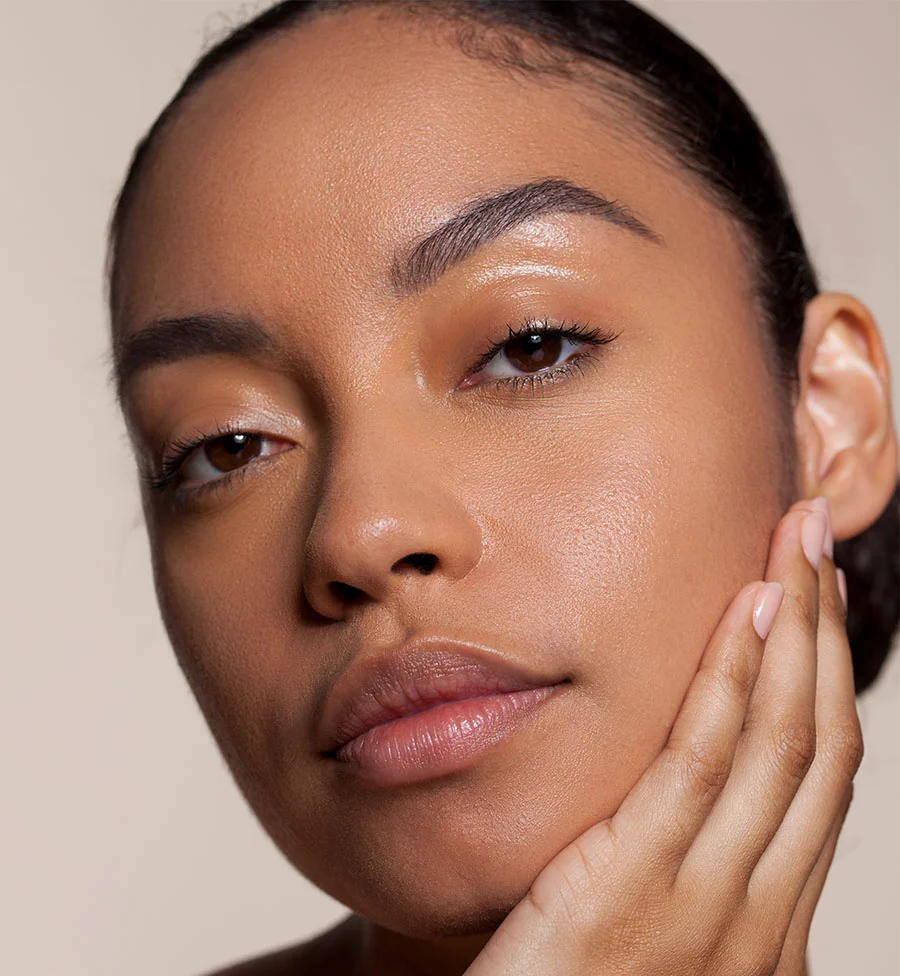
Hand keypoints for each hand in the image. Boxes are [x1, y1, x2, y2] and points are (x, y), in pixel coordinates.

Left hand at [464, 498, 861, 975]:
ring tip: (797, 546)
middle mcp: (760, 915)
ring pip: (782, 740)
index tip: (821, 602)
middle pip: (818, 744)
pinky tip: (748, 610)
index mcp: (765, 926)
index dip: (830, 680)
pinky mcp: (640, 886)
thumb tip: (688, 798)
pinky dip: (736, 678)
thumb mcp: (645, 943)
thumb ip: (678, 881)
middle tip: (818, 541)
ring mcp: (710, 906)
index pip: (820, 782)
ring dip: (797, 631)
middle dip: (827, 631)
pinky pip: (704, 761)